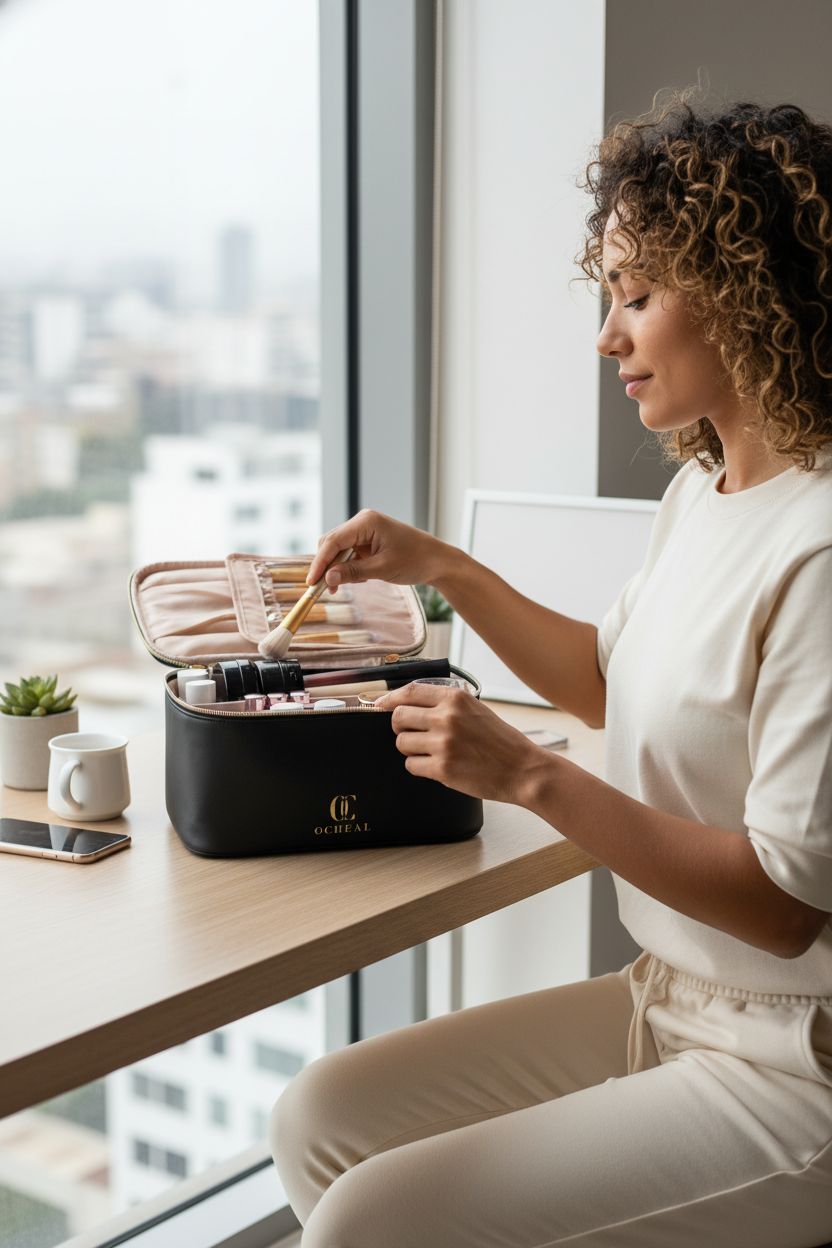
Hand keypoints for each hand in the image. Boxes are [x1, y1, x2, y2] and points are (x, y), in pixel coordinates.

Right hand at [306, 510, 454, 589]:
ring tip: (344, 586)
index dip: (320, 562)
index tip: (312, 582)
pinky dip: (349, 568)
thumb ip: (353, 572)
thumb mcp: (382, 569)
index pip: (333, 540)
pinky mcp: (368, 542)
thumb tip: (327, 577)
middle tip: (324, 589)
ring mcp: (365, 532)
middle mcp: (362, 522)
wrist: (437, 561)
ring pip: (338, 550)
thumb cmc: (415, 560)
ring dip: (338, 569)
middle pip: (331, 543)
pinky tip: (361, 579)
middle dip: (327, 566)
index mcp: (366, 522)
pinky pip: (349, 555)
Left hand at [376, 682, 548, 803]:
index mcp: (455, 698)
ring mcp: (443, 743)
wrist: (523, 769)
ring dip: (411, 749)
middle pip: (398, 717)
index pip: (409, 691)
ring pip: (402, 742)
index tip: (381, 705)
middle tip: (413, 734)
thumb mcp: (476, 710)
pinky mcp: (442, 768)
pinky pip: (411, 765)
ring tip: (430, 752)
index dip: (390, 699)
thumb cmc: (501, 741)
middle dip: (401, 727)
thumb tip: (409, 704)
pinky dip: (419, 766)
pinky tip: (436, 765)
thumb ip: (446, 705)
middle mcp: (446, 717)